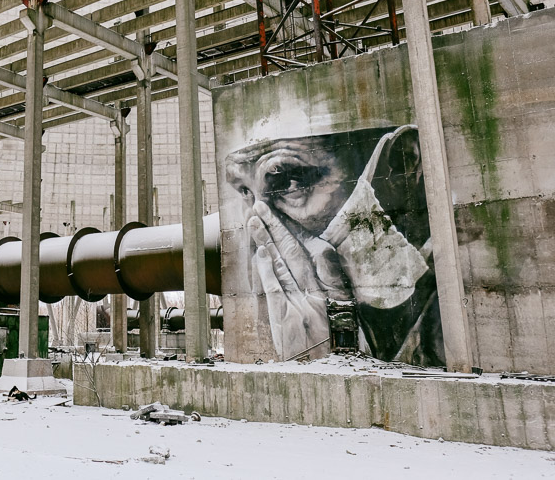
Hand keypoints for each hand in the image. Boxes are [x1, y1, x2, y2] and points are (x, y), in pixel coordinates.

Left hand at [249, 201, 330, 359]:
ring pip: (283, 266)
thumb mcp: (331, 318)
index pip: (306, 254)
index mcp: (325, 294)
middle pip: (293, 254)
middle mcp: (315, 296)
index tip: (274, 214)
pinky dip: (269, 269)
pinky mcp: (288, 321)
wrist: (323, 379)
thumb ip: (324, 286)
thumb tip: (319, 254)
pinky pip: (277, 289)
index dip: (289, 232)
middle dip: (275, 228)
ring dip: (267, 241)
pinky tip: (261, 251)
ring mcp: (302, 308)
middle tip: (259, 206)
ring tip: (253, 220)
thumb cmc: (324, 351)